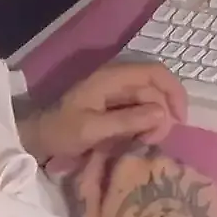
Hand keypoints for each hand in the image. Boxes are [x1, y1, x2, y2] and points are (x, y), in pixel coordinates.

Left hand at [20, 61, 187, 163]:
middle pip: (156, 89)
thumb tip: (162, 114)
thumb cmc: (61, 131)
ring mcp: (116, 93)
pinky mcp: (115, 106)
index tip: (179, 120)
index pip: (156, 73)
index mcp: (113, 77)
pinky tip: (140, 141)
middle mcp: (118, 80)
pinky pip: (140, 111)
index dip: (173, 93)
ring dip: (155, 122)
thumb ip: (127, 120)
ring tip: (145, 143)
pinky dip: (146, 125)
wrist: (37, 138)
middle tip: (154, 141)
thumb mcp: (92, 129)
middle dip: (163, 114)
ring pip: (150, 102)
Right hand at [66, 145, 216, 216]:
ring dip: (172, 184)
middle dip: (150, 176)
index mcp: (130, 163)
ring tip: (169, 213)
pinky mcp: (210, 187)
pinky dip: (191, 194)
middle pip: (155, 159)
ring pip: (177, 170)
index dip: (128, 170)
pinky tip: (187, 216)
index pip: (129, 150)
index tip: (128, 188)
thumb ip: (89, 178)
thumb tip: (96, 151)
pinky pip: (197, 183)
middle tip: (148, 204)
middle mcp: (161, 159)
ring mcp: (189, 172)